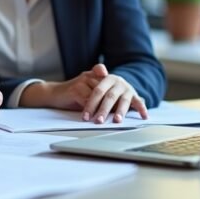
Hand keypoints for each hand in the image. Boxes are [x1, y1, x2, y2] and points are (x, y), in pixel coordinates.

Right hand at [20, 64, 147, 123]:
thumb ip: (109, 99)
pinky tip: (90, 118)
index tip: (144, 115)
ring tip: (106, 121)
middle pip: (110, 93)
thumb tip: (127, 109)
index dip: (134, 101)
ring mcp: (85, 81)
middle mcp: (95, 77)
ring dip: (102, 110)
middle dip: (117, 108)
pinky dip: (89, 109)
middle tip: (120, 120)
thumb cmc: (76, 96)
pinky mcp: (75, 88)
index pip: (122, 90)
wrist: (54, 94)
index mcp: (102, 78)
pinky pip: (85, 99)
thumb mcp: (94, 96)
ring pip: (99, 97)